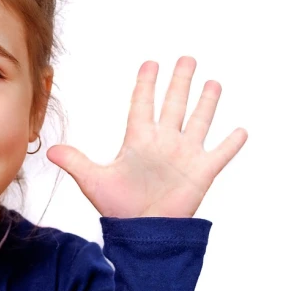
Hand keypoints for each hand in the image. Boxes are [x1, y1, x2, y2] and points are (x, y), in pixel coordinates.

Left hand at [47, 56, 247, 218]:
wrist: (142, 232)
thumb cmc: (118, 207)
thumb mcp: (94, 181)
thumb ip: (76, 162)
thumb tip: (49, 150)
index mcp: (138, 140)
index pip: (143, 104)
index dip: (146, 84)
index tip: (150, 64)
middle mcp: (163, 142)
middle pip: (173, 104)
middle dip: (180, 82)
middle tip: (187, 59)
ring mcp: (184, 156)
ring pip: (198, 121)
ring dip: (207, 103)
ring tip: (213, 83)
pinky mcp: (201, 172)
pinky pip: (220, 153)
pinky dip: (231, 143)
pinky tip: (241, 129)